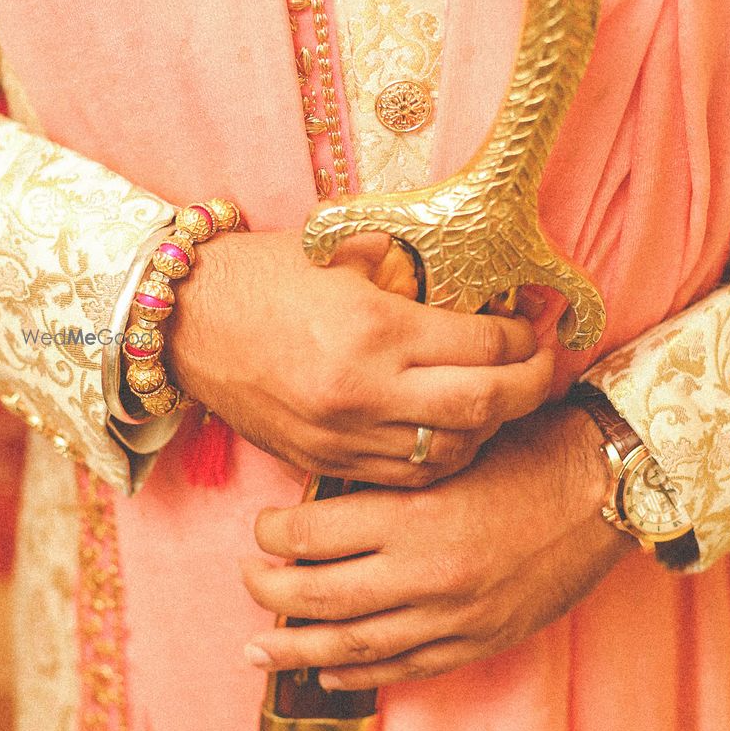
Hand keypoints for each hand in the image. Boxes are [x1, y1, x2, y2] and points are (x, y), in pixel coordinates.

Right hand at [168, 228, 552, 486]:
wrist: (183, 322)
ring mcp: (343, 435)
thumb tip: (480, 290)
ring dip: (490, 428)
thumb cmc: (263, 275)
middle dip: (531, 387)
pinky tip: (452, 429)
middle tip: (546, 366)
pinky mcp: (324, 460)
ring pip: (451, 452)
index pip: (483, 348)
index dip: (525, 338)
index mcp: (374, 330)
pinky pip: (406, 475)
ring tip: (502, 398)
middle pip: (483, 407)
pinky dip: (442, 456)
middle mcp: (364, 391)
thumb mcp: (343, 255)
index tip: (537, 326)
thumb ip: (413, 275)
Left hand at [241, 402, 634, 688]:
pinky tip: (329, 673)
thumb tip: (329, 495)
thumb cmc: (530, 451)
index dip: (274, 535)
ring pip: (353, 644)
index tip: (263, 530)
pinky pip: (406, 668)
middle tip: (248, 581)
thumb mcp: (452, 448)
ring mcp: (451, 615)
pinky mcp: (478, 640)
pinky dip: (361, 674)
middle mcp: (423, 571)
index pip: (313, 536)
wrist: (607, 489)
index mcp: (412, 514)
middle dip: (271, 592)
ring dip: (298, 649)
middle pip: (319, 595)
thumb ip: (394, 475)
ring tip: (258, 650)